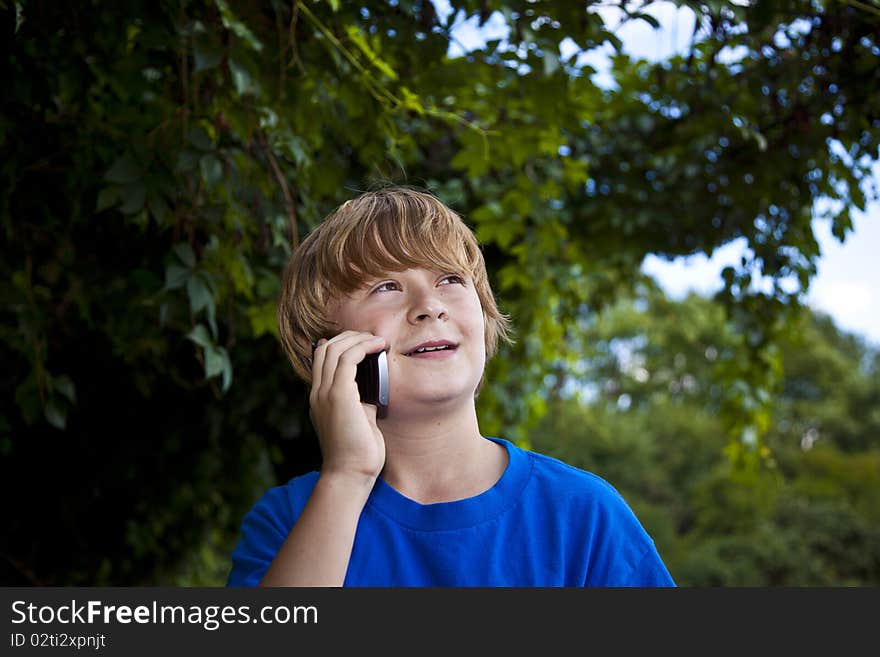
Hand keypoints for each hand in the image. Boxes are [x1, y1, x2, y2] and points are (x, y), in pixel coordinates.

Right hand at [309, 331, 387, 483]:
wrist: (350, 474)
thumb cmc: (358, 453)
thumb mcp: (359, 419)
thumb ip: (361, 400)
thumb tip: (374, 384)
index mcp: (319, 398)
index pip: (321, 359)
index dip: (340, 344)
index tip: (364, 342)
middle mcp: (318, 393)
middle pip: (325, 348)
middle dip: (350, 337)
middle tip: (373, 338)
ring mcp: (325, 394)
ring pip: (334, 349)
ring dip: (358, 339)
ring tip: (378, 340)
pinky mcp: (338, 396)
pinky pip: (347, 359)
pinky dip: (363, 347)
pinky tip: (378, 347)